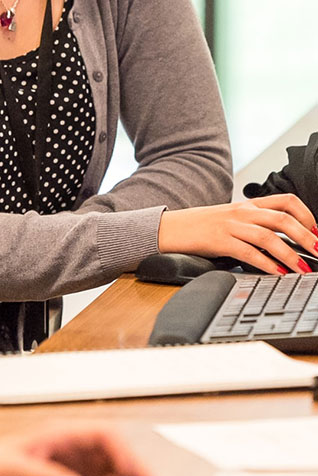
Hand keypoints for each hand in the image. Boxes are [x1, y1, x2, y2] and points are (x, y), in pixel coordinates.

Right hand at [158, 193, 317, 274]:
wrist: (170, 228)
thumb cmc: (202, 227)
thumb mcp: (232, 218)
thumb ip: (256, 224)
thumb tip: (287, 241)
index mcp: (248, 204)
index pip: (286, 201)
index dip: (307, 215)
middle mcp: (242, 212)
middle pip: (283, 219)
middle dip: (307, 237)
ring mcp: (231, 226)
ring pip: (269, 237)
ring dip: (292, 255)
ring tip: (304, 269)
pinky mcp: (220, 241)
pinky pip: (249, 253)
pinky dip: (267, 264)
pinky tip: (278, 274)